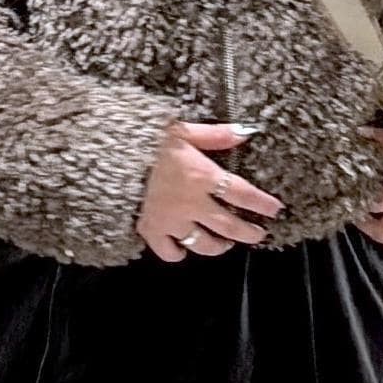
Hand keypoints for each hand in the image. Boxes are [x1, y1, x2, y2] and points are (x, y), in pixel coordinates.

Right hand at [136, 121, 284, 262]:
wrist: (106, 156)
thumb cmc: (143, 138)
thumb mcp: (181, 129)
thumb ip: (215, 135)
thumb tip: (247, 131)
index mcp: (202, 176)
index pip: (242, 194)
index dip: (262, 204)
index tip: (275, 210)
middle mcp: (191, 204)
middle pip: (229, 226)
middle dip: (248, 233)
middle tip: (258, 234)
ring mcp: (171, 221)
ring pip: (202, 244)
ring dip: (218, 246)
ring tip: (224, 244)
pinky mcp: (151, 231)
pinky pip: (170, 252)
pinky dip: (178, 253)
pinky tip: (182, 249)